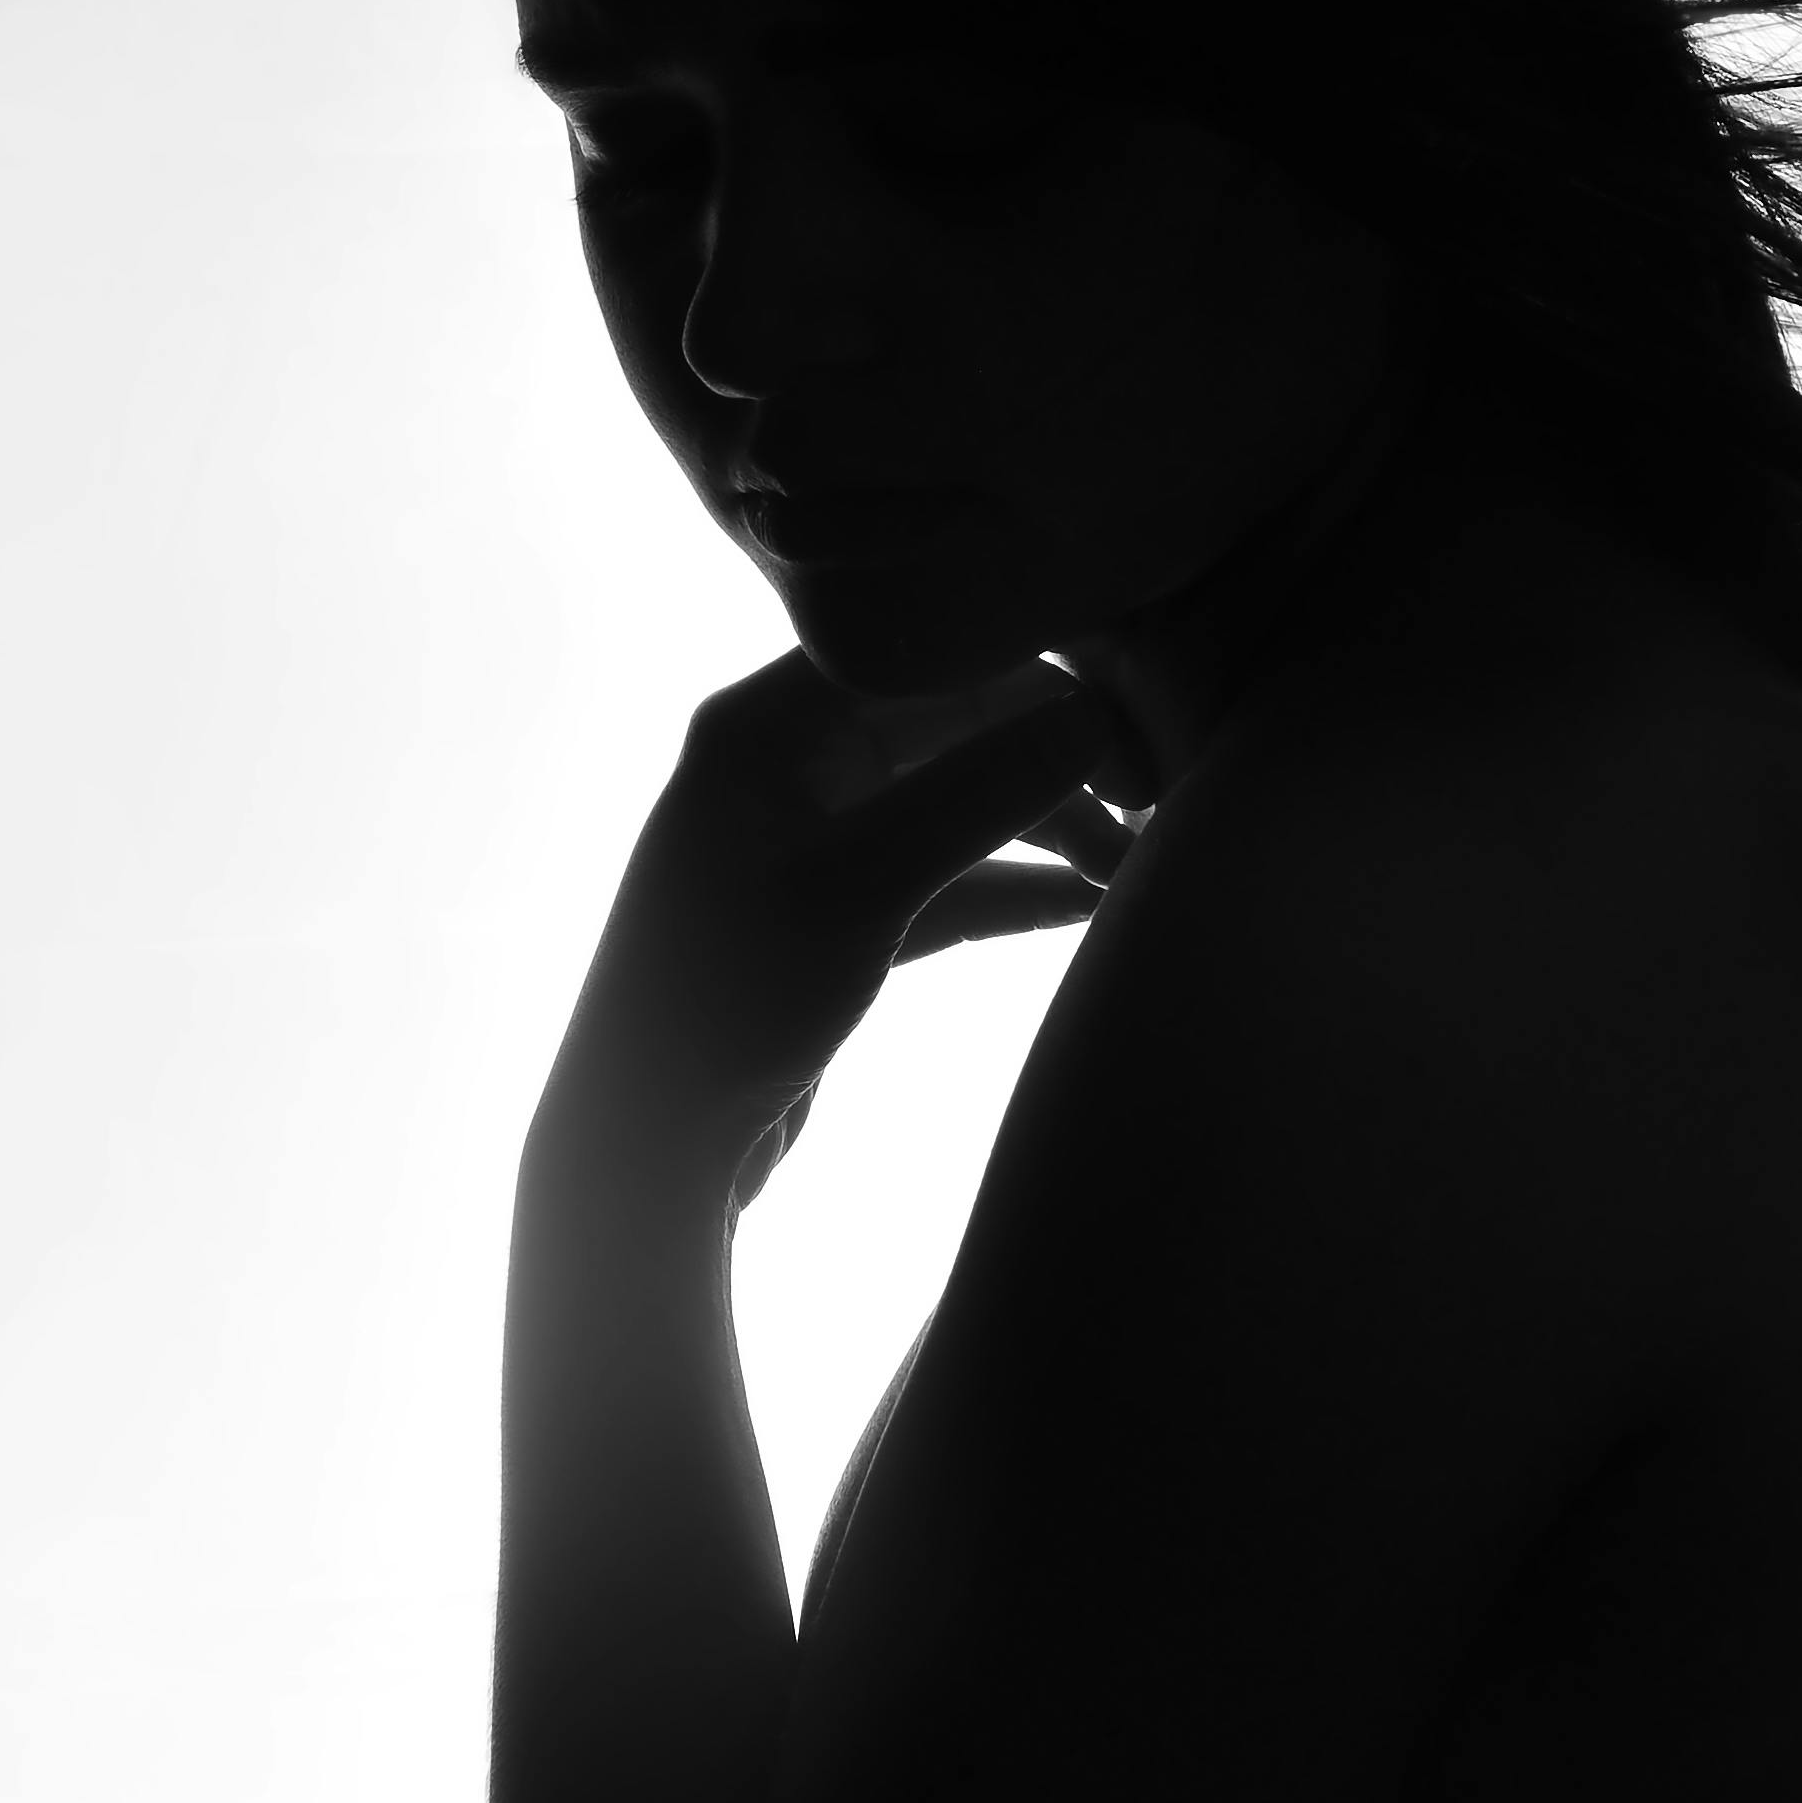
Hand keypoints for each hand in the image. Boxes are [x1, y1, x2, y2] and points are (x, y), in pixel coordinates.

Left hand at [538, 649, 1148, 1188]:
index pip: (922, 656)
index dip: (1029, 675)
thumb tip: (1096, 719)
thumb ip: (979, 794)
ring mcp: (813, 843)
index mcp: (764, 724)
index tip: (1130, 713)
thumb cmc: (727, 999)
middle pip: (951, 727)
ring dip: (1044, 827)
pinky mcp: (837, 919)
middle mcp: (785, 766)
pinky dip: (1011, 887)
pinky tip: (1088, 903)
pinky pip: (945, 878)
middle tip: (1155, 796)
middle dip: (1051, 758)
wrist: (646, 1146)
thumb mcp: (862, 886)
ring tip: (1139, 862)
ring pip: (956, 806)